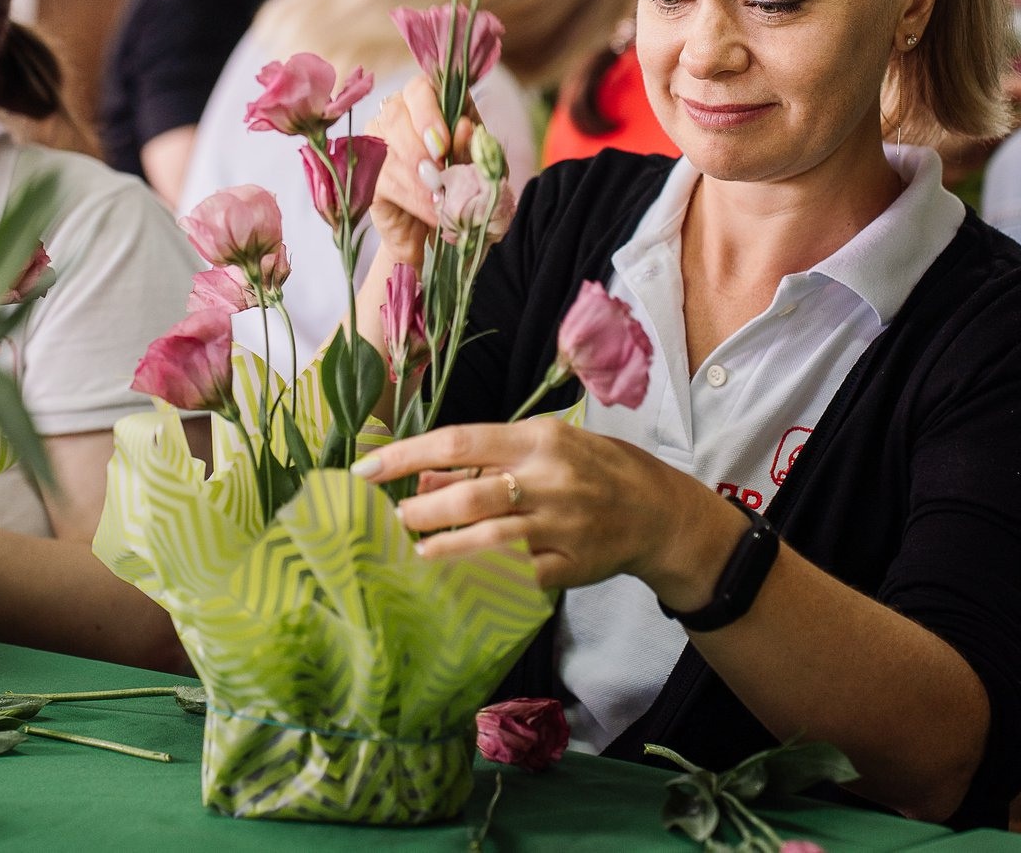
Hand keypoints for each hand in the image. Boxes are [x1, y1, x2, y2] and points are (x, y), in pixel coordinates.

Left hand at [353, 417, 744, 601]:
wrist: (656, 511)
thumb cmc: (589, 469)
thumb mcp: (542, 446)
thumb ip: (483, 462)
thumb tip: (421, 477)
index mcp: (537, 440)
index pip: (459, 441)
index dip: (406, 456)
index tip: (365, 470)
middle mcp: (548, 480)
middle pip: (470, 496)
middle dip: (421, 511)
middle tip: (392, 519)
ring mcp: (559, 527)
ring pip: (488, 540)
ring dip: (443, 547)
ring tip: (416, 550)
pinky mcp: (567, 567)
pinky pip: (514, 576)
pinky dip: (481, 577)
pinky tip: (456, 580)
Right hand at [365, 77, 478, 267]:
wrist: (444, 225)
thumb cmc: (464, 184)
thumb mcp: (477, 165)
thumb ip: (471, 146)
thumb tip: (464, 127)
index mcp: (431, 102)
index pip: (420, 87)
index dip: (429, 111)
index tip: (443, 143)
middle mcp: (398, 113)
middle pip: (396, 112)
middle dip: (418, 143)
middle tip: (439, 171)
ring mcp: (377, 140)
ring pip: (386, 145)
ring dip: (416, 174)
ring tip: (440, 196)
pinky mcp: (367, 173)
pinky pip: (382, 177)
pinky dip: (411, 194)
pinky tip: (430, 207)